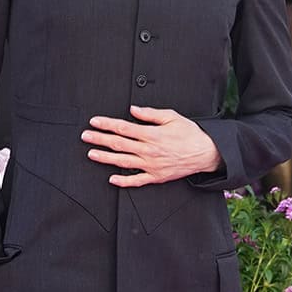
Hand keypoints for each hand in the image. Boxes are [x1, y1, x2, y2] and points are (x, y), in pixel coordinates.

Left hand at [81, 106, 221, 186]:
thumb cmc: (190, 134)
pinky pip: (137, 181)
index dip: (107, 124)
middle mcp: (149, 150)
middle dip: (100, 139)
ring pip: (123, 162)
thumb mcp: (172, 117)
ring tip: (91, 154)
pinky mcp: (156, 177)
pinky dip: (123, 181)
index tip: (94, 122)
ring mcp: (151, 165)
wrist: (206, 153)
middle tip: (85, 136)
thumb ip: (150, 114)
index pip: (124, 128)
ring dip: (105, 158)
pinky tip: (111, 179)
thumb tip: (133, 110)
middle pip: (119, 144)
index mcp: (152, 134)